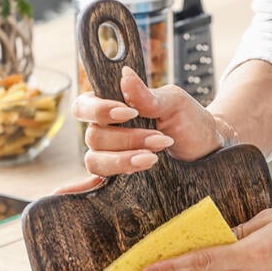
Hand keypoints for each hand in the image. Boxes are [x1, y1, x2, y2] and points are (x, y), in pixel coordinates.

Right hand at [59, 67, 226, 193]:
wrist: (208, 148)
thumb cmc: (189, 120)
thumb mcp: (174, 102)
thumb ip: (148, 94)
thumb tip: (124, 74)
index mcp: (113, 108)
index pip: (84, 106)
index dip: (99, 110)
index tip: (127, 112)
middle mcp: (107, 132)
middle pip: (93, 137)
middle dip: (127, 139)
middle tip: (160, 140)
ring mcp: (111, 157)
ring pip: (95, 161)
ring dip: (123, 160)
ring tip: (153, 158)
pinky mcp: (120, 179)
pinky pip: (92, 185)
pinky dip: (77, 190)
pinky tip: (63, 196)